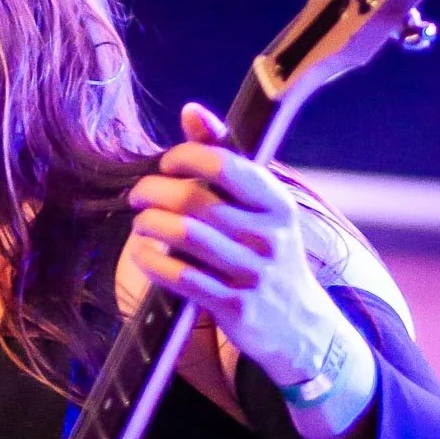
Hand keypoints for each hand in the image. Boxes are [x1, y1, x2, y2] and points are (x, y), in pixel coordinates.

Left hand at [127, 103, 339, 386]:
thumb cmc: (269, 253)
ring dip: (150, 225)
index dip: (186, 157)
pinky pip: (182, 278)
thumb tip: (191, 112)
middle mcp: (268, 236)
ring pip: (185, 237)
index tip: (167, 164)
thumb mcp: (261, 206)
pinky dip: (153, 263)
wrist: (301, 327)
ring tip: (141, 222)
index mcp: (277, 203)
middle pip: (196, 201)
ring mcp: (252, 273)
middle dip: (154, 192)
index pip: (225, 165)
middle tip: (138, 195)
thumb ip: (226, 158)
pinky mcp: (234, 306)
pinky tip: (143, 255)